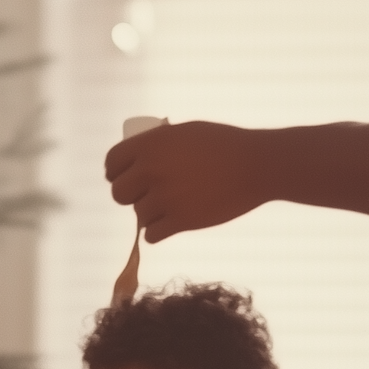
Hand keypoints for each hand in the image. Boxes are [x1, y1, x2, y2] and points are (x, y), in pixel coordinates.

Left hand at [104, 120, 268, 241]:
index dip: (114, 172)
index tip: (122, 177)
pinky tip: (171, 223)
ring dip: (150, 214)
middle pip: (119, 194)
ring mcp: (165, 198)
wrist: (256, 165)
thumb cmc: (224, 144)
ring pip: (139, 216)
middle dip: (129, 195)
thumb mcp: (185, 133)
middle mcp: (151, 171)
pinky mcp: (180, 221)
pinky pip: (152, 235)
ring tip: (171, 206)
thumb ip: (158, 144)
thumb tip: (139, 159)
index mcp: (150, 145)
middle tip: (145, 194)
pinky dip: (159, 231)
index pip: (112, 162)